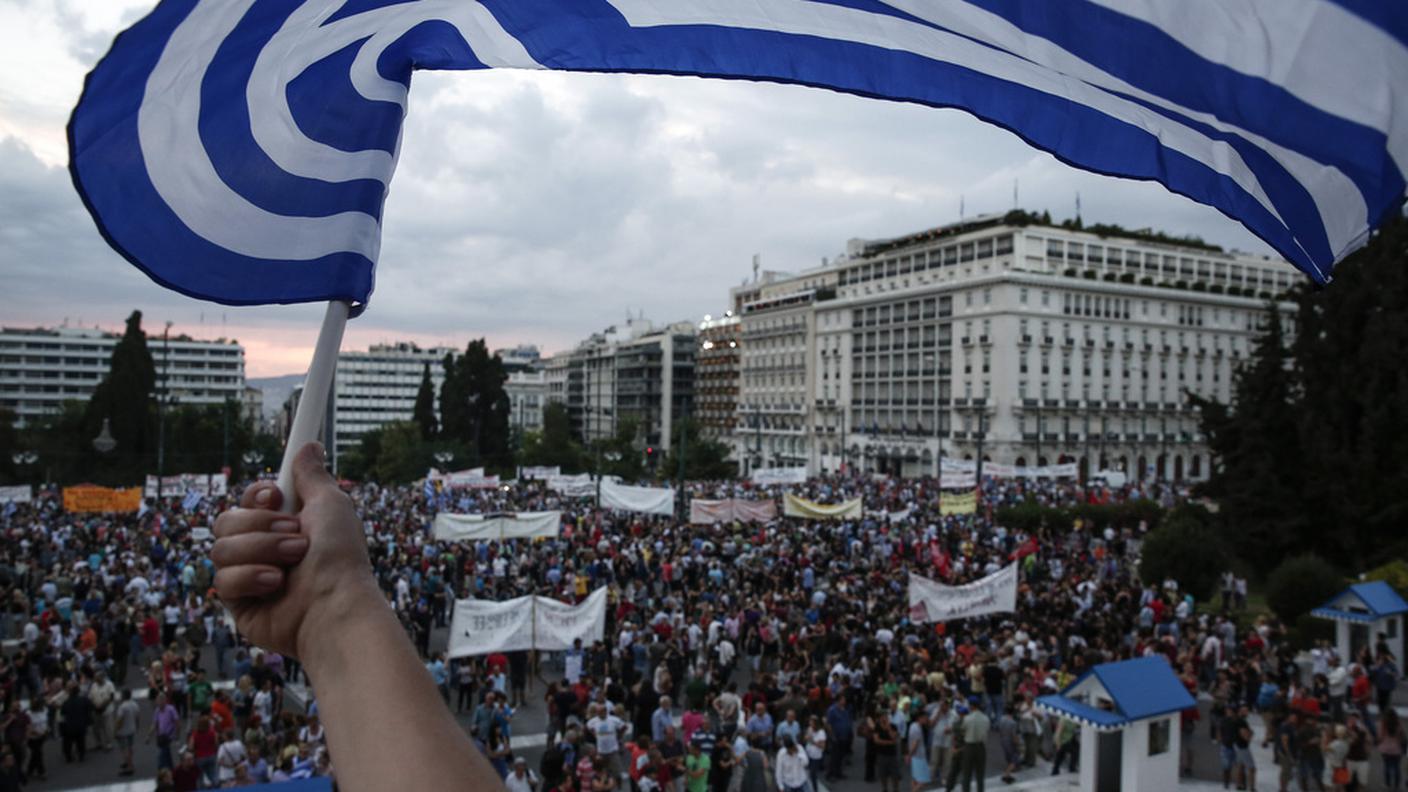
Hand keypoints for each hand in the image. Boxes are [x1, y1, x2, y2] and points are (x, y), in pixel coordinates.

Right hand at [212, 442, 379, 658]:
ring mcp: (249, 575)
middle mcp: (264, 549)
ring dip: (262, 551)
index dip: (255, 496)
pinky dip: (251, 578)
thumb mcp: (330, 505)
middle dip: (262, 526)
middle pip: (227, 520)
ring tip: (292, 565)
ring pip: (221, 547)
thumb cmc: (340, 557)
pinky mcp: (238, 603)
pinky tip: (275, 586)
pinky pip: (222, 579)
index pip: (247, 501)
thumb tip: (309, 445)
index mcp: (283, 525)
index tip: (275, 496)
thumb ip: (312, 476)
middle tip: (297, 539)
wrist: (335, 607)